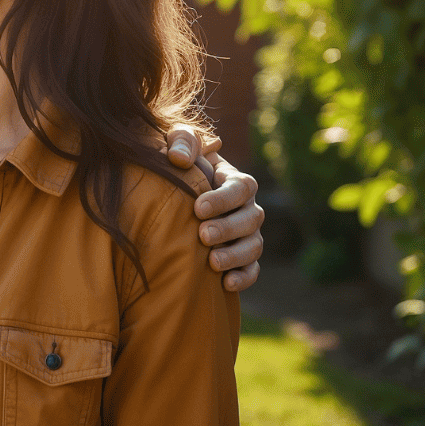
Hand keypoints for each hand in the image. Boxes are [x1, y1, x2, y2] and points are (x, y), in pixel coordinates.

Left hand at [164, 126, 262, 292]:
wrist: (171, 193)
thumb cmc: (177, 163)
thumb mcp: (178, 143)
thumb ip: (182, 141)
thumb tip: (178, 159)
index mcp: (235, 181)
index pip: (241, 188)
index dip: (223, 199)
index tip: (198, 207)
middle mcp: (247, 208)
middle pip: (250, 219)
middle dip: (228, 228)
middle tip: (203, 235)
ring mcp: (247, 234)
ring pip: (254, 246)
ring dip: (236, 256)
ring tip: (212, 262)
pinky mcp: (242, 258)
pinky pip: (252, 270)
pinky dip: (243, 278)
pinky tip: (225, 284)